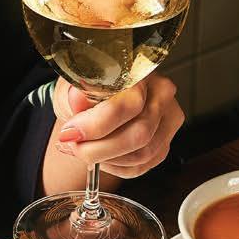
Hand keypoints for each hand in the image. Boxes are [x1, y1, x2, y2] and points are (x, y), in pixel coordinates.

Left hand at [51, 74, 184, 178]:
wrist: (96, 99)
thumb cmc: (88, 89)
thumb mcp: (74, 84)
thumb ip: (77, 94)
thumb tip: (77, 102)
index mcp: (140, 71)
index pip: (126, 106)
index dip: (95, 126)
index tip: (70, 134)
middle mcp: (161, 94)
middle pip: (139, 135)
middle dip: (98, 149)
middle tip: (73, 146)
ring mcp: (168, 120)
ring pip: (141, 155)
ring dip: (105, 159)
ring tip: (83, 149)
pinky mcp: (164, 143)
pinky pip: (140, 167)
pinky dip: (114, 167)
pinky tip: (100, 155)